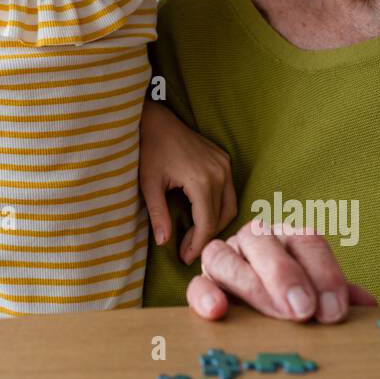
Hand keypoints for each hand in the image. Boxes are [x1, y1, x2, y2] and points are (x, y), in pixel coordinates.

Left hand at [138, 100, 235, 262]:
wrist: (157, 120)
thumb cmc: (150, 150)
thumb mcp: (149, 184)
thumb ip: (159, 214)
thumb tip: (164, 243)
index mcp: (202, 180)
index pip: (207, 223)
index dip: (197, 244)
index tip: (185, 258)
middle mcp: (219, 173)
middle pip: (221, 217)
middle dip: (205, 237)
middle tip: (187, 251)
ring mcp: (224, 165)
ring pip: (229, 206)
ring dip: (215, 223)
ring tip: (195, 237)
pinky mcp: (224, 159)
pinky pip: (228, 191)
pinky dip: (218, 207)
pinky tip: (201, 215)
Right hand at [188, 219, 378, 322]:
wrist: (261, 306)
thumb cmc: (296, 298)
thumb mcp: (321, 295)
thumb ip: (338, 297)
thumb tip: (366, 305)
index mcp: (289, 237)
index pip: (307, 241)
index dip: (323, 273)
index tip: (334, 309)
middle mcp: (255, 240)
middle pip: (264, 242)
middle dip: (286, 275)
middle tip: (304, 309)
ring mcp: (226, 258)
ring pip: (226, 256)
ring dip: (250, 284)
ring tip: (272, 312)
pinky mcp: (204, 282)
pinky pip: (197, 283)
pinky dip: (205, 294)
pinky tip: (218, 310)